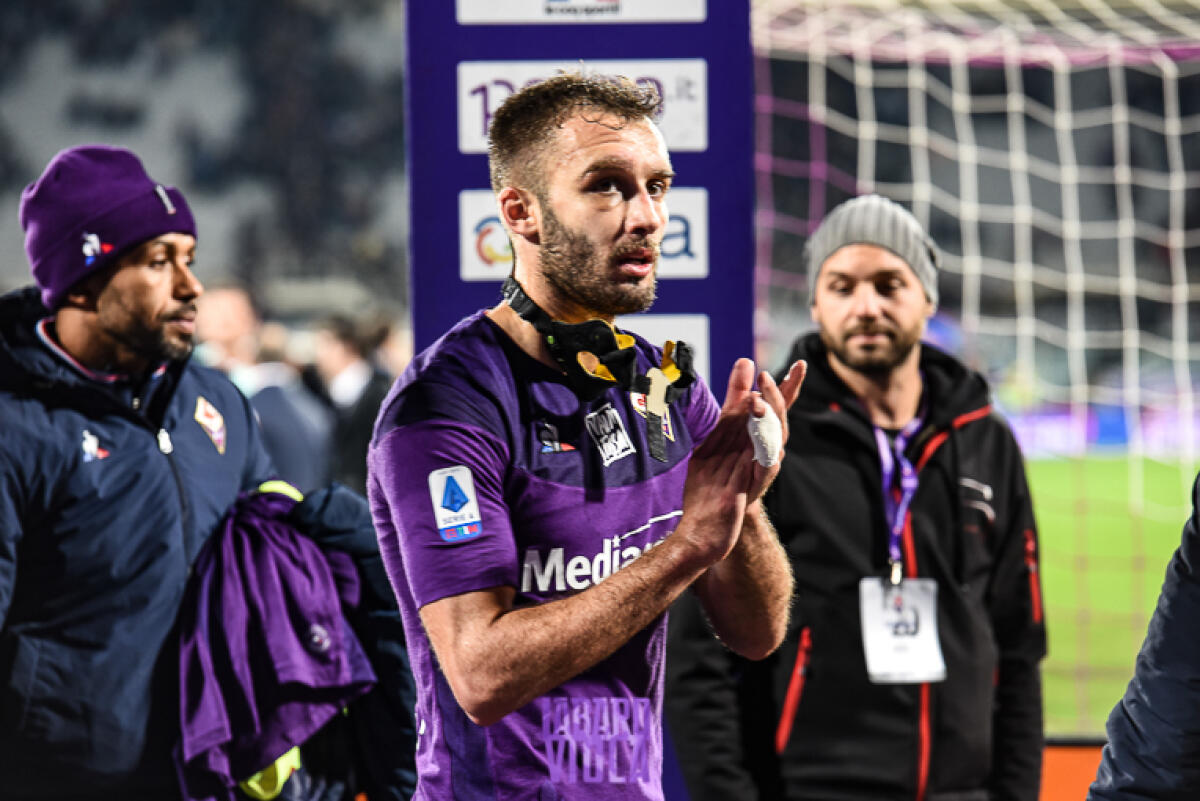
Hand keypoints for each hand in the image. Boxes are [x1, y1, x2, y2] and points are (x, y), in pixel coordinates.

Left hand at [676, 359, 805, 566]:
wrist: (709, 522)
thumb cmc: (717, 475)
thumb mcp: (720, 430)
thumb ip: (734, 398)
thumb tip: (745, 361)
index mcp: (757, 435)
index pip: (777, 406)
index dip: (790, 385)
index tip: (800, 364)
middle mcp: (766, 449)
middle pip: (780, 419)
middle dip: (778, 396)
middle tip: (765, 377)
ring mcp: (762, 467)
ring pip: (775, 440)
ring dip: (768, 419)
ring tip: (756, 400)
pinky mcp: (753, 486)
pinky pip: (766, 467)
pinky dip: (766, 452)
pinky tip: (763, 439)